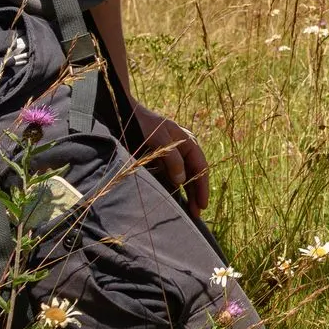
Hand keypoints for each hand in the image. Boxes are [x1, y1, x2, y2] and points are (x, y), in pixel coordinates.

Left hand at [130, 102, 210, 218]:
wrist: (125, 114)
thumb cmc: (143, 123)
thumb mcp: (159, 137)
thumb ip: (172, 157)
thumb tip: (181, 181)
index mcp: (188, 141)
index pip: (200, 167)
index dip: (202, 186)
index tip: (201, 204)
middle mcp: (183, 149)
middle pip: (194, 174)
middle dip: (196, 193)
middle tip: (196, 214)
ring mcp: (172, 155)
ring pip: (184, 177)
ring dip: (187, 193)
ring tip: (188, 210)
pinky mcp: (160, 161)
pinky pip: (171, 177)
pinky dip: (174, 188)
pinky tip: (175, 199)